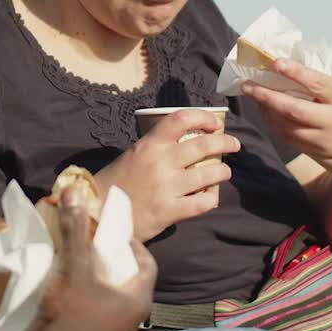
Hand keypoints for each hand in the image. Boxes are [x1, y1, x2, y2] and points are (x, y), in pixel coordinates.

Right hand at [40, 185, 156, 330]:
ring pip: (117, 301)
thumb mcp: (74, 265)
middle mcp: (134, 319)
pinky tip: (74, 295)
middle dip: (115, 263)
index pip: (147, 264)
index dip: (133, 245)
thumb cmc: (71, 310)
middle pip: (131, 282)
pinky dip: (94, 302)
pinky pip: (103, 316)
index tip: (114, 234)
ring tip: (84, 269)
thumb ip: (75, 229)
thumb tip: (75, 191)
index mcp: (138, 299)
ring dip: (104, 284)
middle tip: (97, 248)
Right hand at [96, 108, 240, 240]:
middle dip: (224, 143)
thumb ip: (157, 147)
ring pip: (209, 174)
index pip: (180, 119)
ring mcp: (167, 188)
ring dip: (222, 171)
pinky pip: (203, 203)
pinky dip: (211, 199)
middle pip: (203, 145)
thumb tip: (187, 139)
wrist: (97, 213)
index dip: (203, 117)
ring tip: (224, 172)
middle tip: (233, 144)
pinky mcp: (170, 211)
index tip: (214, 123)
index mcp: (149, 145)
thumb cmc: (115, 182)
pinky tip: (210, 197)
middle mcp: (160, 163)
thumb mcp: (133, 155)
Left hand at [242, 59, 331, 178]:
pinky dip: (274, 123)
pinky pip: (288, 137)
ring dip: (266, 110)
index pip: (317, 83)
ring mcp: (323, 140)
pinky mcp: (316, 153)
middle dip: (267, 96)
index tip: (276, 62)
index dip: (296, 72)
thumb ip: (324, 83)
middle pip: (294, 109)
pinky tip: (266, 110)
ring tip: (252, 93)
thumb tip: (291, 66)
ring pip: (286, 125)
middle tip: (247, 84)